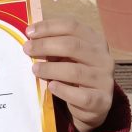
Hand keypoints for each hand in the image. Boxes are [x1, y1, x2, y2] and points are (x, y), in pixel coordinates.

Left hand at [23, 17, 114, 131]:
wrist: (90, 105)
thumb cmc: (73, 74)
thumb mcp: (66, 56)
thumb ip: (54, 46)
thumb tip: (31, 38)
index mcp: (95, 41)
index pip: (72, 26)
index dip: (49, 27)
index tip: (29, 32)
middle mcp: (103, 58)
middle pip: (72, 46)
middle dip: (45, 46)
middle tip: (27, 49)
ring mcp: (104, 80)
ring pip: (75, 71)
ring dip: (50, 69)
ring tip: (35, 69)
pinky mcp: (102, 101)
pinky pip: (81, 95)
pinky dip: (63, 90)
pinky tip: (51, 86)